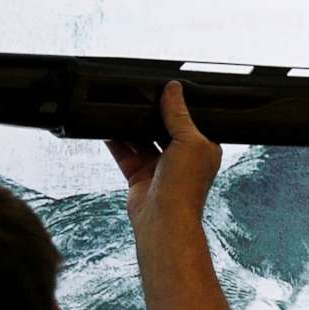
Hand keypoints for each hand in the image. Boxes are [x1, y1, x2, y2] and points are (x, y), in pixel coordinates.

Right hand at [106, 80, 222, 230]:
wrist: (164, 220)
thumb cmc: (185, 187)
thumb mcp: (189, 141)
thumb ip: (178, 114)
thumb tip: (174, 89)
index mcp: (202, 149)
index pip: (190, 121)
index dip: (178, 107)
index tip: (164, 90)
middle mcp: (182, 158)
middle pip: (163, 129)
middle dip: (150, 115)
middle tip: (137, 95)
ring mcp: (159, 168)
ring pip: (142, 140)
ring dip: (131, 126)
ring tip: (119, 106)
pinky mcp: (139, 176)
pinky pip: (125, 153)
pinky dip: (115, 141)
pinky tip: (106, 126)